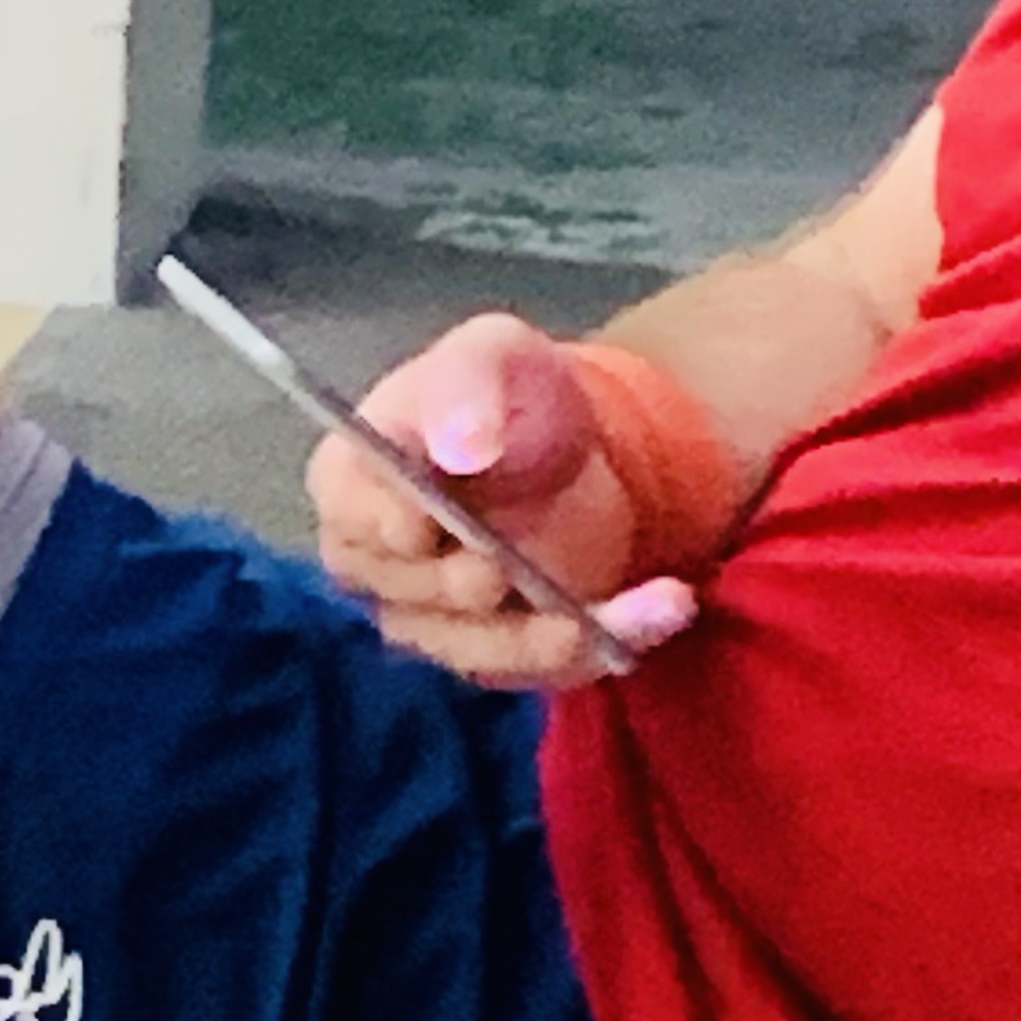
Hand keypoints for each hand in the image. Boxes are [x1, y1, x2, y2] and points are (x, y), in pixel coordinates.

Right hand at [307, 313, 696, 687]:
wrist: (567, 443)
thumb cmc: (506, 391)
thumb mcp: (493, 356)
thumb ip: (469, 387)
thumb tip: (461, 444)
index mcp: (353, 483)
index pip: (353, 516)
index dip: (390, 525)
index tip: (425, 524)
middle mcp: (380, 566)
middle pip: (418, 592)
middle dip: (474, 579)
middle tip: (510, 564)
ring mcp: (439, 621)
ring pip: (487, 647)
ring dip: (565, 630)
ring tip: (652, 594)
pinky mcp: (503, 653)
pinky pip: (552, 664)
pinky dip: (615, 637)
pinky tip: (667, 605)